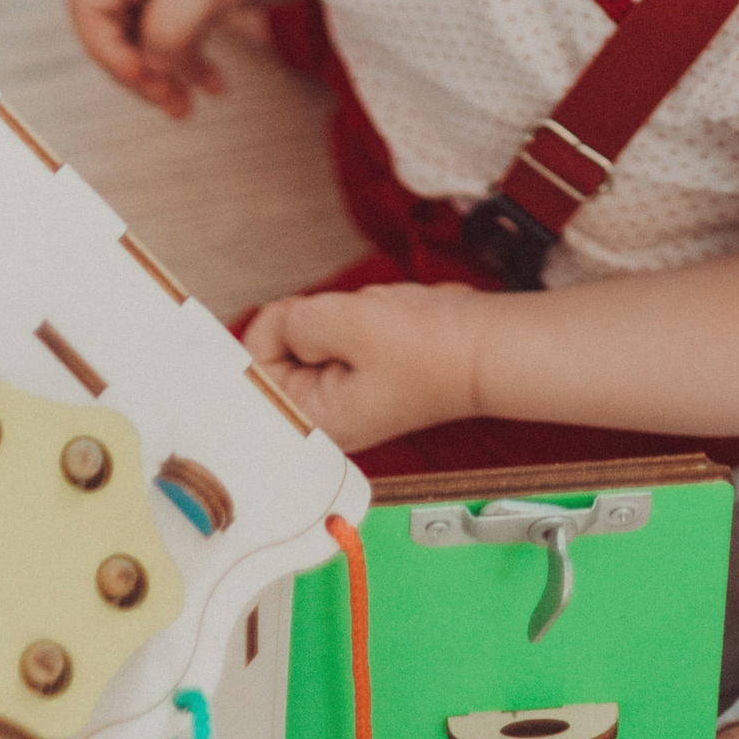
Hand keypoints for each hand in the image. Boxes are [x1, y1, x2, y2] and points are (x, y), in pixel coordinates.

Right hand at [67, 0, 289, 116]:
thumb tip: (151, 69)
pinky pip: (175, 42)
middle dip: (136, 72)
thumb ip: (170, 26)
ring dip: (162, 77)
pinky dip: (189, 67)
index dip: (106, 50)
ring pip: (144, 43)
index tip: (142, 76)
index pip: (89, 9)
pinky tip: (216, 86)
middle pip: (111, 31)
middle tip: (171, 102)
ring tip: (187, 109)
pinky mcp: (194, 0)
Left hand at [242, 281, 488, 451]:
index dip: (275, 330)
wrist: (483, 346)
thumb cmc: (430, 350)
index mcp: (314, 422)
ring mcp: (343, 395)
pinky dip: (353, 318)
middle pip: (279, 352)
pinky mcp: (360, 374)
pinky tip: (381, 324)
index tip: (302, 316)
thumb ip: (294, 323)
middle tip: (347, 323)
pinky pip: (335, 334)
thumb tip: (281, 322)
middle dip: (310, 322)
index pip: (255, 372)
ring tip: (371, 326)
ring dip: (334, 317)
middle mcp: (324, 416)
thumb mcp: (346, 323)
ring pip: (308, 337)